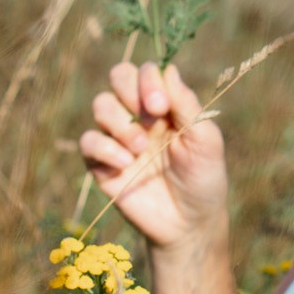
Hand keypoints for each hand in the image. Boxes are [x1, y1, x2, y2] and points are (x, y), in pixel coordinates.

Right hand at [80, 60, 228, 254]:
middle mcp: (139, 116)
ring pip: (101, 105)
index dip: (149, 79)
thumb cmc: (204, 179)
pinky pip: (88, 141)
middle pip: (119, 76)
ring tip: (139, 147)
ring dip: (119, 121)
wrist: (189, 224)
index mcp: (165, 106)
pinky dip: (104, 148)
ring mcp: (119, 138)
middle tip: (151, 116)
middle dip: (130, 89)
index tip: (162, 106)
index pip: (146, 72)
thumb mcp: (205, 141)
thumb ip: (187, 105)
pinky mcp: (102, 164)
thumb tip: (169, 69)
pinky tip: (125, 163)